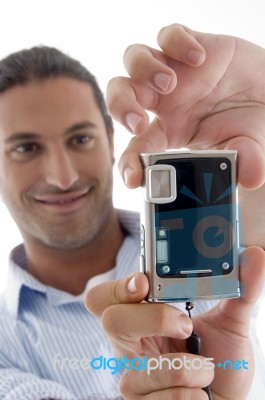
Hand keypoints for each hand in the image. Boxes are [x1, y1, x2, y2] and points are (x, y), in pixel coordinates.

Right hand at [86, 247, 264, 398]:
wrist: (224, 398)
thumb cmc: (220, 360)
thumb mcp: (230, 323)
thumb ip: (241, 291)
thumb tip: (255, 255)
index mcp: (141, 317)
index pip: (106, 295)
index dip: (119, 286)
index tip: (144, 282)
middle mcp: (130, 344)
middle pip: (114, 321)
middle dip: (154, 319)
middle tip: (186, 324)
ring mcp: (132, 377)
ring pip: (146, 368)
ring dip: (191, 368)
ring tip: (205, 369)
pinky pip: (165, 397)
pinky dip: (193, 393)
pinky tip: (199, 392)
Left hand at [107, 23, 264, 188]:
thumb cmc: (248, 124)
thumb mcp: (246, 147)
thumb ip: (244, 161)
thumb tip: (251, 179)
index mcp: (169, 131)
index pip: (138, 147)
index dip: (129, 163)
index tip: (133, 179)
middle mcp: (164, 101)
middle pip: (120, 94)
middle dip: (120, 106)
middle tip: (139, 121)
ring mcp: (174, 71)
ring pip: (134, 59)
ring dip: (143, 70)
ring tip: (171, 83)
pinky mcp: (190, 47)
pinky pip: (169, 35)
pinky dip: (176, 42)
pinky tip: (198, 57)